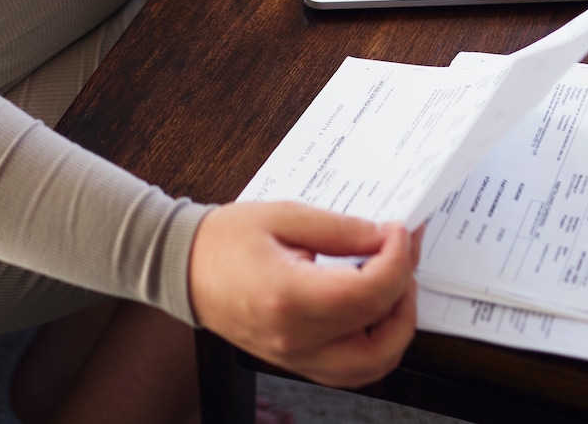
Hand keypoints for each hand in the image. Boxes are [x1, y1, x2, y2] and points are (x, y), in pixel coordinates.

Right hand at [188, 202, 417, 388]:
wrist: (182, 269)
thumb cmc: (221, 242)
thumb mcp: (283, 216)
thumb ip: (340, 229)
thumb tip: (382, 238)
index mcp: (290, 298)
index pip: (370, 292)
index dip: (398, 260)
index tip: (399, 233)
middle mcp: (296, 338)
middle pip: (382, 341)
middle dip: (405, 296)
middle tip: (402, 258)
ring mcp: (295, 357)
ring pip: (373, 365)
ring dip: (395, 328)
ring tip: (391, 285)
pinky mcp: (295, 361)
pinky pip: (351, 370)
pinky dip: (374, 345)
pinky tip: (370, 310)